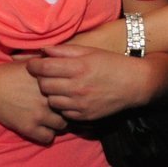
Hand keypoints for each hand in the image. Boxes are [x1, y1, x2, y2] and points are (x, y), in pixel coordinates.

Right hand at [0, 61, 67, 144]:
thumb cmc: (9, 73)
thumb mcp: (30, 63)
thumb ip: (47, 62)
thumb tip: (60, 58)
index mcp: (49, 82)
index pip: (70, 92)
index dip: (68, 94)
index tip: (66, 96)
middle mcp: (47, 98)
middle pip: (68, 109)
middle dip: (65, 110)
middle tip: (59, 109)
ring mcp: (39, 114)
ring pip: (61, 125)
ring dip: (57, 123)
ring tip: (50, 119)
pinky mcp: (29, 127)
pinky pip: (48, 138)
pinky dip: (46, 134)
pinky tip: (41, 127)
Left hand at [26, 44, 149, 120]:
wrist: (134, 83)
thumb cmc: (110, 63)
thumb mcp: (88, 51)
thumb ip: (64, 51)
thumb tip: (43, 50)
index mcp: (77, 68)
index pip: (43, 68)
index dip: (33, 65)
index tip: (32, 64)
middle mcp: (77, 88)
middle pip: (44, 86)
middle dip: (41, 79)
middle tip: (46, 75)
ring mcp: (81, 104)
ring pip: (51, 101)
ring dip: (51, 93)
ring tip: (58, 86)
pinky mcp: (85, 116)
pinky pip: (64, 113)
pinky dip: (63, 105)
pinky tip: (69, 97)